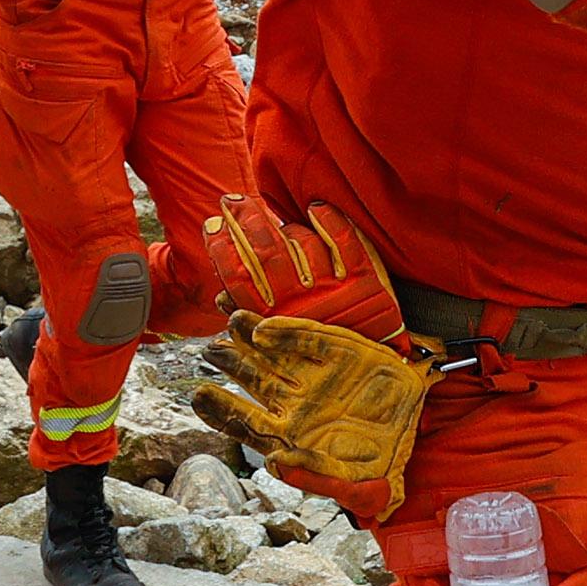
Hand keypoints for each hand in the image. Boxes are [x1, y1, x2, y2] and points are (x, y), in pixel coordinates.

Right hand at [191, 195, 405, 345]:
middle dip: (244, 220)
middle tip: (231, 201)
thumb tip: (222, 299)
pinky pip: (346, 243)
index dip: (220, 248)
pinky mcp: (366, 283)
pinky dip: (330, 221)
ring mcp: (333, 292)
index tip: (212, 225)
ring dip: (282, 224)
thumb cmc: (318, 366)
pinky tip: (316, 208)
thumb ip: (249, 327)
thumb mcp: (277, 355)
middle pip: (265, 251)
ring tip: (271, 215)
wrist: (374, 384)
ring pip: (300, 243)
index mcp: (273, 323)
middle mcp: (300, 305)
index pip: (236, 277)